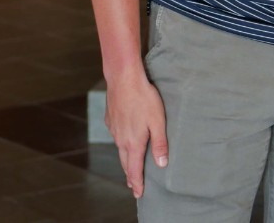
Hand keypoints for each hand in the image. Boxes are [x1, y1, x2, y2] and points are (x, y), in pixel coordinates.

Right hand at [104, 70, 168, 197]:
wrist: (123, 80)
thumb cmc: (144, 99)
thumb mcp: (158, 121)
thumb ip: (160, 144)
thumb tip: (162, 165)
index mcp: (133, 142)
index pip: (134, 169)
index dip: (137, 182)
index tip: (139, 194)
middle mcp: (121, 139)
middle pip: (125, 162)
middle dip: (131, 176)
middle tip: (134, 186)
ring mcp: (114, 130)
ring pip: (120, 150)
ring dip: (126, 161)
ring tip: (130, 168)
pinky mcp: (111, 120)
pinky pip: (117, 137)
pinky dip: (122, 145)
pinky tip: (125, 142)